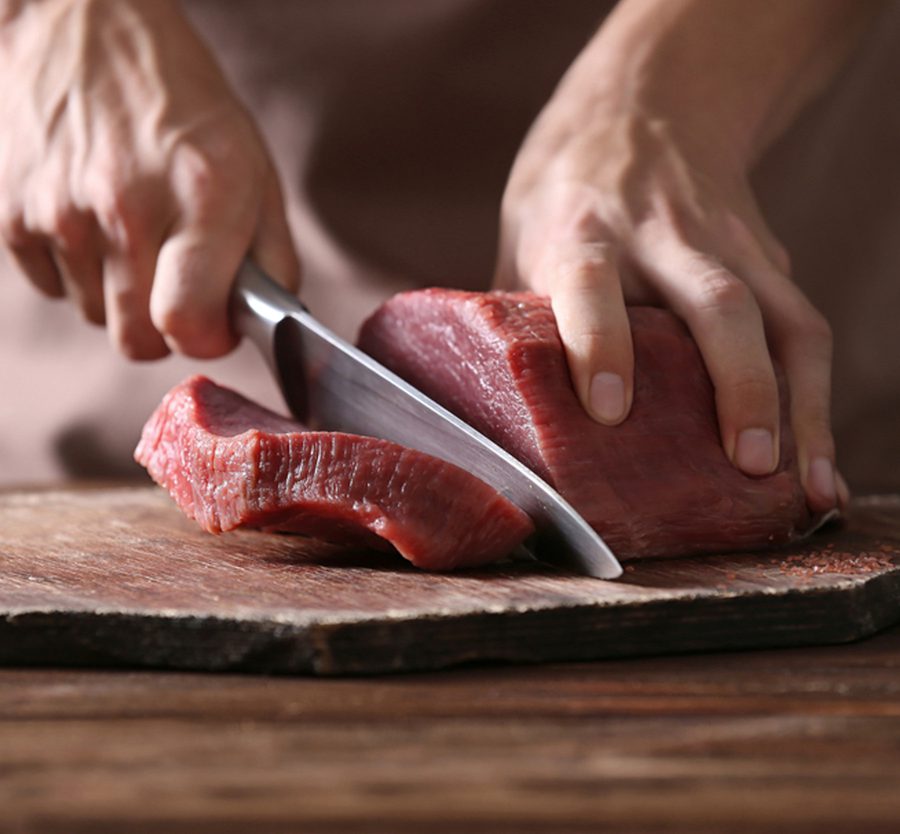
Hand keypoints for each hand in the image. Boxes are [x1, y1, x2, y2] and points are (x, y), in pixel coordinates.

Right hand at [0, 0, 298, 358]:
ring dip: (120, 295)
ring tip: (134, 234)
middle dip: (163, 330)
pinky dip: (77, 270)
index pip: (188, 324)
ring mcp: (62, 212)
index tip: (214, 322)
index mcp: (203, 196)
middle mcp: (127, 208)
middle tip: (176, 287)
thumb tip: (259, 323)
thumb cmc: (183, 103)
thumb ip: (271, 255)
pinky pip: (52, 288)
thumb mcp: (255, 166)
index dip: (207, 338)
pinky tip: (93, 220)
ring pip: (95, 318)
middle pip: (136, 342)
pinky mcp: (13, 213)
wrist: (83, 23)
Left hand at [495, 0, 873, 512]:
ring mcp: (725, 244)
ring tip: (804, 484)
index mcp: (583, 232)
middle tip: (746, 461)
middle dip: (738, 383)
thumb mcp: (521, 241)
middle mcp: (662, 235)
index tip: (608, 411)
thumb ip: (515, 321)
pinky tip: (816, 458)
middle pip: (715, 301)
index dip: (600, 344)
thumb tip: (495, 413)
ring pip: (778, 318)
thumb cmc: (566, 194)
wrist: (643, 106)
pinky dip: (816, 395)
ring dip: (798, 403)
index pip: (591, 284)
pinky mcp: (767, 257)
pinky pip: (802, 327)